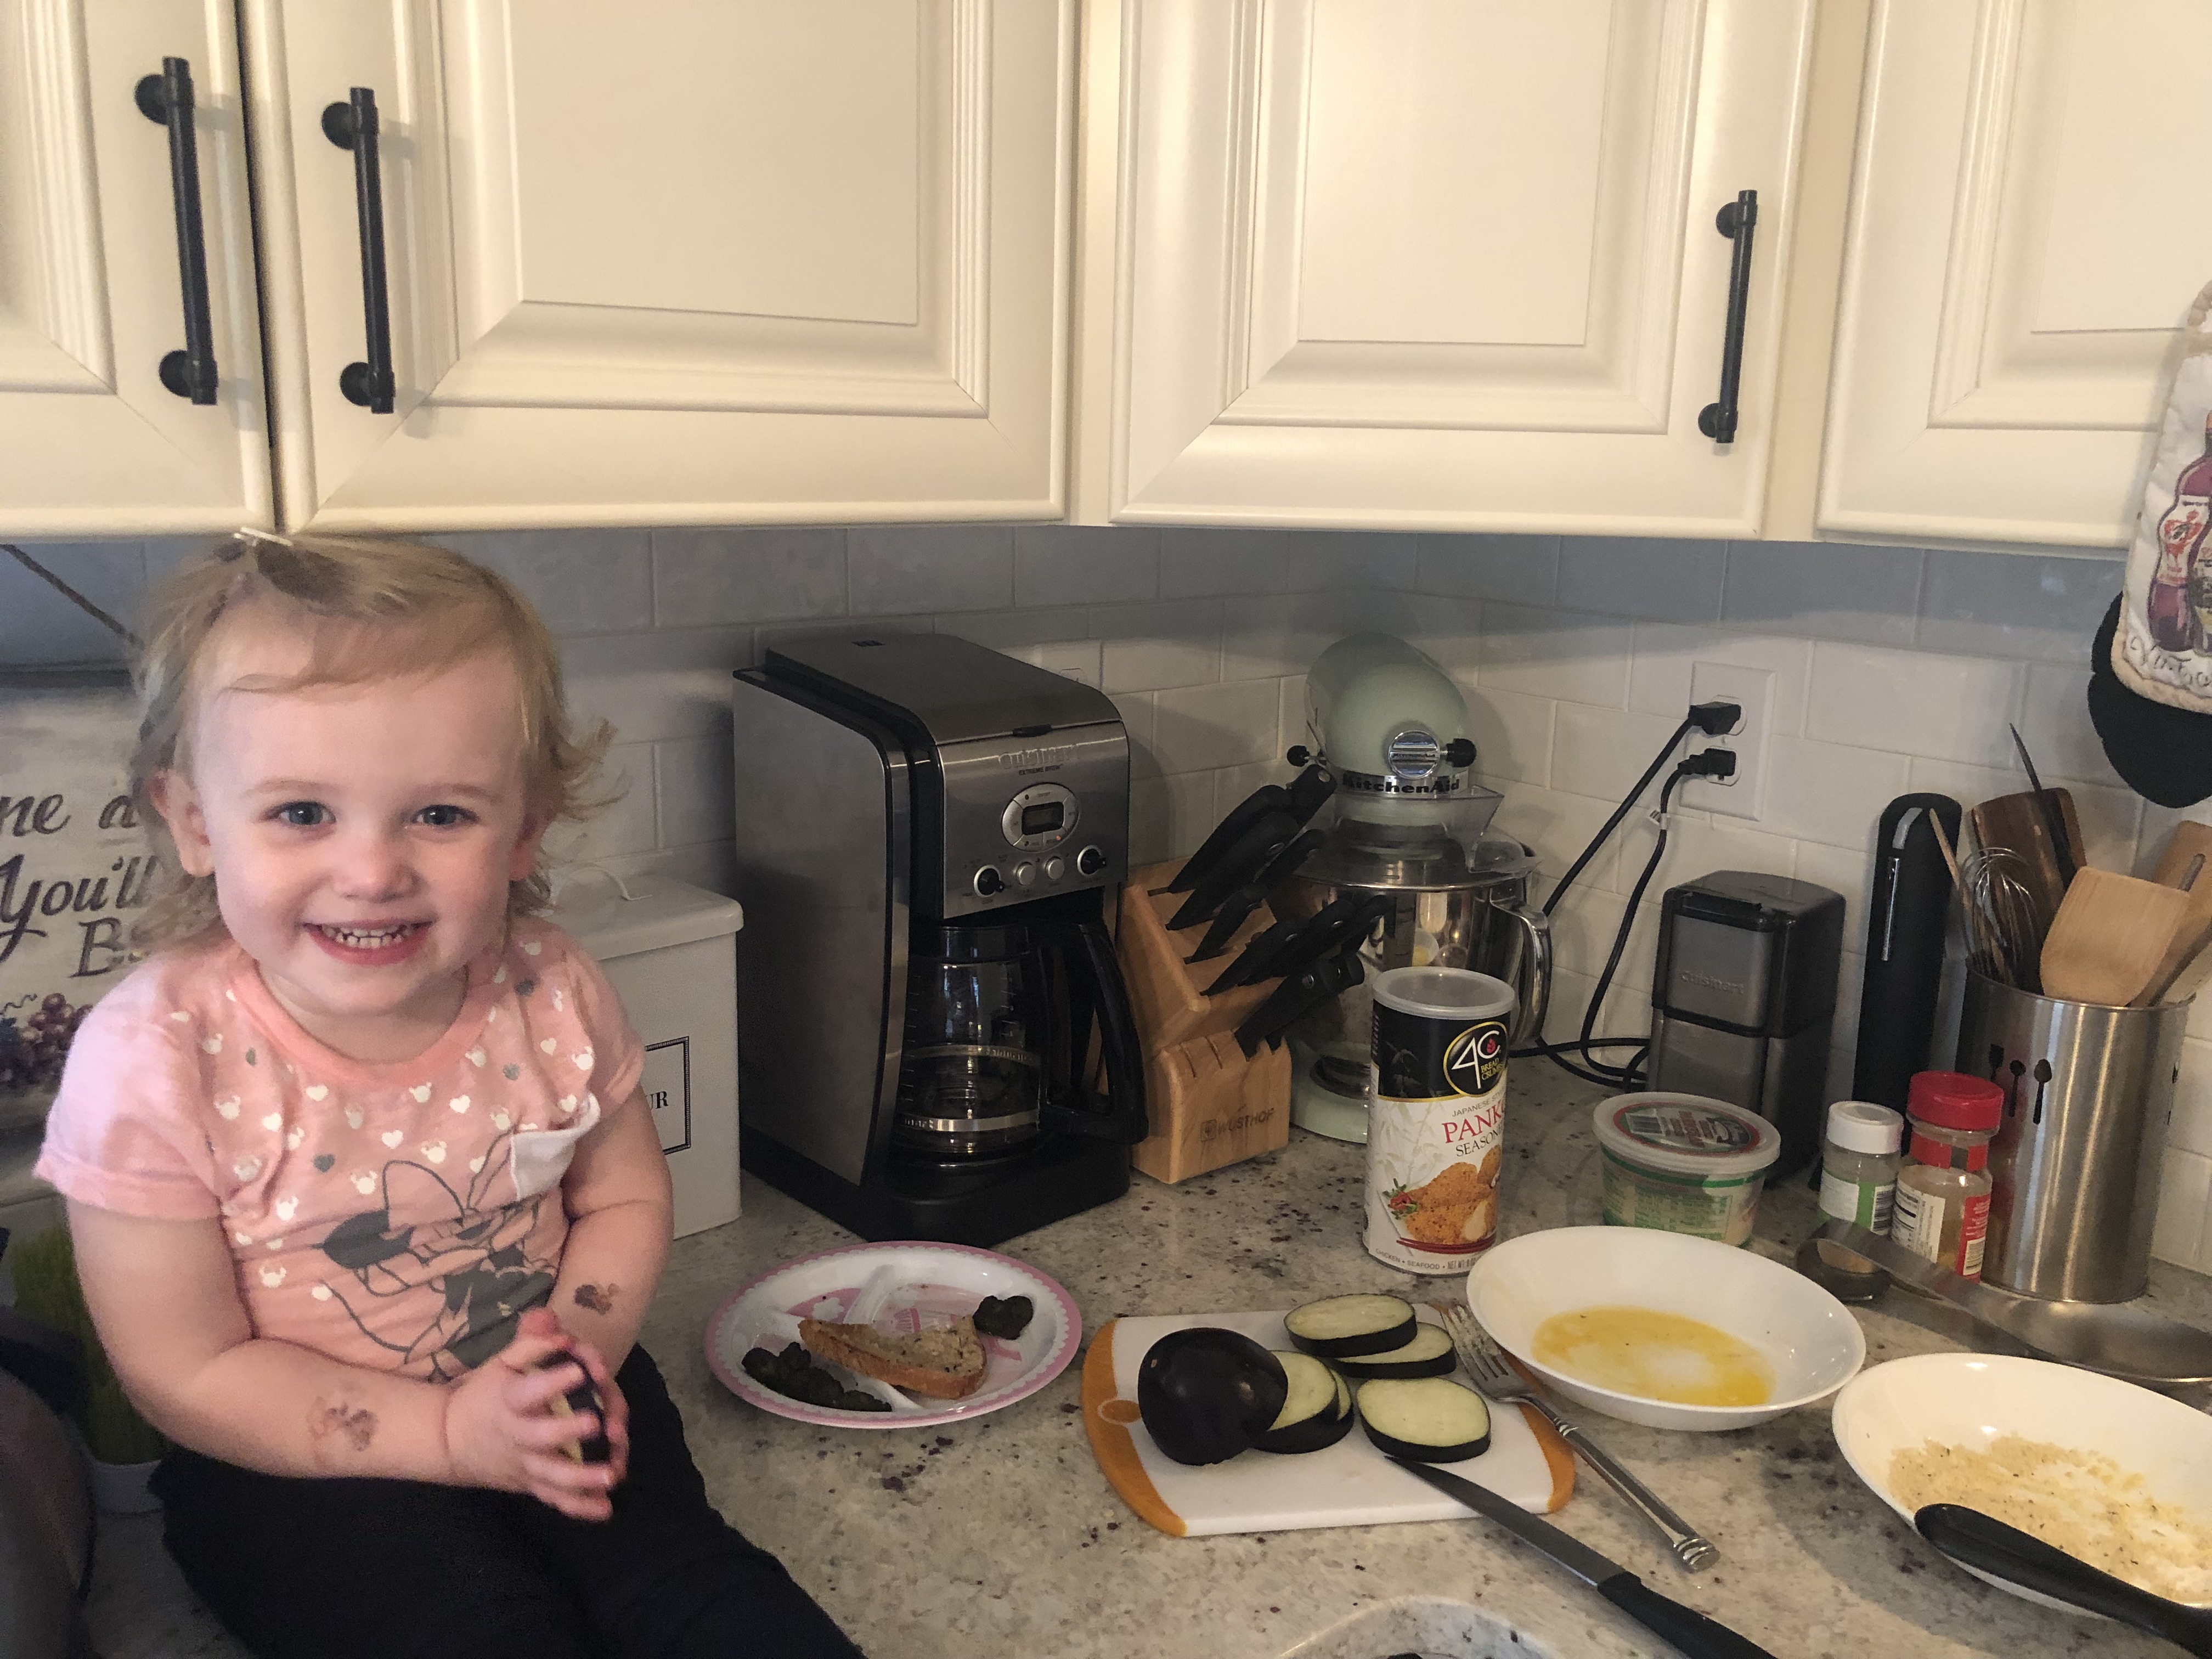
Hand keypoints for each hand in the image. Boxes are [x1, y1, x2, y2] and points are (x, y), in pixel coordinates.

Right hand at [439, 1307, 630, 1518]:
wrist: (452, 1440)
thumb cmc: (486, 1394)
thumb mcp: (501, 1363)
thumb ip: (530, 1343)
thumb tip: (556, 1328)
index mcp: (509, 1402)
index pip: (528, 1392)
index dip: (552, 1381)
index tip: (577, 1370)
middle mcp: (517, 1437)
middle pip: (541, 1438)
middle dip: (568, 1431)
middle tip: (596, 1423)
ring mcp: (525, 1465)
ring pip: (552, 1476)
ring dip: (582, 1478)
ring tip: (610, 1475)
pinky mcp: (531, 1485)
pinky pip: (554, 1499)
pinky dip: (579, 1507)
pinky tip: (605, 1510)